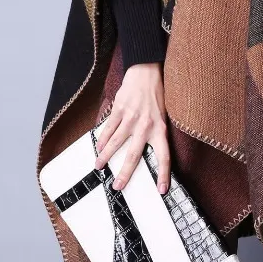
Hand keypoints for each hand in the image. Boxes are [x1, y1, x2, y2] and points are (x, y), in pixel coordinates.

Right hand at [94, 62, 170, 194]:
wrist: (147, 71)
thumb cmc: (157, 95)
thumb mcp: (163, 116)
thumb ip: (156, 133)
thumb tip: (150, 153)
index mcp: (160, 129)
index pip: (164, 157)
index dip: (163, 174)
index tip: (161, 190)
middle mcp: (146, 126)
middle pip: (134, 155)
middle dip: (125, 173)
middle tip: (118, 186)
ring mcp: (131, 118)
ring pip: (116, 143)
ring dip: (106, 156)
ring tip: (99, 166)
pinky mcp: (119, 109)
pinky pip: (108, 128)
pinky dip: (102, 139)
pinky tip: (98, 147)